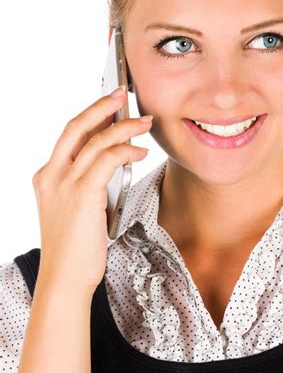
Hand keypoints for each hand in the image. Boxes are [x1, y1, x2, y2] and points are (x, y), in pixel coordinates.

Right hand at [31, 86, 152, 296]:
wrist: (64, 278)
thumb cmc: (75, 248)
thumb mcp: (76, 209)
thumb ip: (87, 183)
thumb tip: (114, 159)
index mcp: (46, 177)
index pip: (69, 136)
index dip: (91, 115)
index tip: (109, 104)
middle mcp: (51, 176)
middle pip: (77, 127)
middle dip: (102, 106)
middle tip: (123, 93)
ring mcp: (64, 184)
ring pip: (96, 140)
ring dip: (125, 127)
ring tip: (145, 122)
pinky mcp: (82, 195)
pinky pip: (108, 160)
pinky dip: (126, 150)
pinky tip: (140, 152)